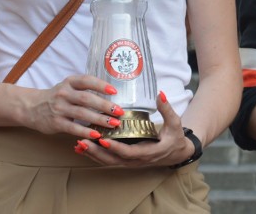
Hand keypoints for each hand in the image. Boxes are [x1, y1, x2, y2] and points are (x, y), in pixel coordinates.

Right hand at [24, 74, 124, 139]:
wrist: (32, 107)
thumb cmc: (57, 97)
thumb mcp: (68, 87)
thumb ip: (85, 89)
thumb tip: (112, 95)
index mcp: (69, 82)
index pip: (87, 80)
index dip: (101, 85)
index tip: (115, 91)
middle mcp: (64, 93)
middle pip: (87, 98)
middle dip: (105, 105)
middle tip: (119, 111)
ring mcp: (59, 108)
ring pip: (82, 113)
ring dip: (99, 119)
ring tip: (113, 124)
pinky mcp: (56, 122)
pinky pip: (73, 127)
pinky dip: (85, 131)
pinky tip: (97, 134)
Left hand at [74, 90, 193, 167]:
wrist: (177, 153)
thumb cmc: (176, 137)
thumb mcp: (175, 123)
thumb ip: (167, 109)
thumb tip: (160, 94)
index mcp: (149, 152)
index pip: (129, 152)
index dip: (115, 147)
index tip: (103, 139)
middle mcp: (137, 160)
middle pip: (113, 160)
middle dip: (96, 152)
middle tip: (82, 142)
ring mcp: (131, 162)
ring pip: (109, 162)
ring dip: (93, 154)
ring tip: (78, 145)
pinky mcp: (126, 160)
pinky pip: (109, 160)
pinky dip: (96, 155)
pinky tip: (83, 149)